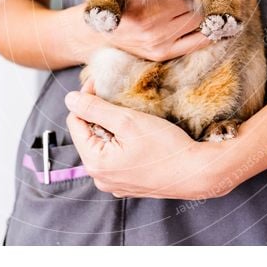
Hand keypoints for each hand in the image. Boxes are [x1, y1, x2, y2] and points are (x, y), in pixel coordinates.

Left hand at [65, 81, 230, 199]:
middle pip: (88, 134)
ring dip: (112, 127)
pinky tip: (138, 135)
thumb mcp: (128, 121)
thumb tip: (69, 99)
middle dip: (100, 114)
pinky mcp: (128, 184)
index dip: (86, 98)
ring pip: (103, 145)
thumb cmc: (166, 148)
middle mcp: (100, 178)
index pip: (75, 122)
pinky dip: (122, 143)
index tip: (100, 83)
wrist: (197, 173)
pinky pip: (116, 158)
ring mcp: (114, 183)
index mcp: (95, 163)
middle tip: (118, 97)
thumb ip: (95, 109)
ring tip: (130, 115)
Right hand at [103, 0, 209, 61]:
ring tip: (213, 10)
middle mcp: (155, 25)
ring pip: (197, 26)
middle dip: (202, 2)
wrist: (103, 32)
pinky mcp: (161, 54)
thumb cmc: (123, 2)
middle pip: (195, 10)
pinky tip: (214, 28)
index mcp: (151, 3)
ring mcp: (159, 42)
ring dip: (206, 17)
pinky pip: (194, 45)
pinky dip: (207, 35)